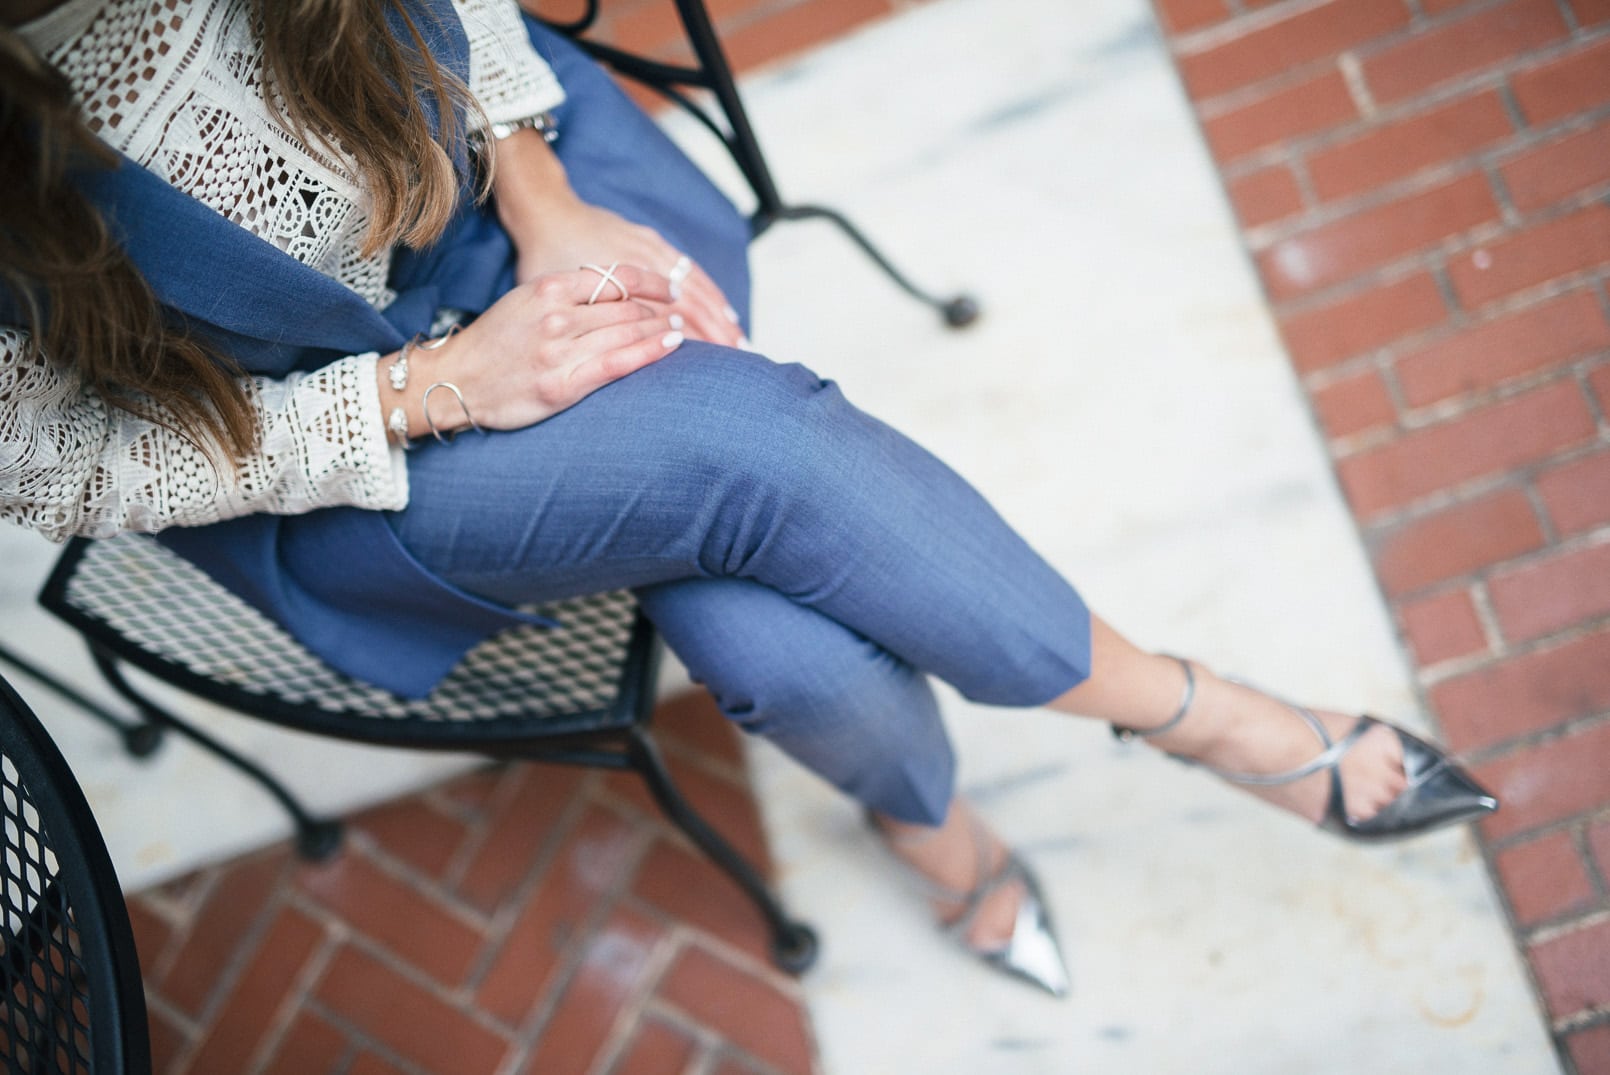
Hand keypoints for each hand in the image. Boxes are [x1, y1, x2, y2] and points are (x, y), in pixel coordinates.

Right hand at [404, 266, 683, 435]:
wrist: (455, 380)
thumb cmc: (494, 342)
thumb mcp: (527, 301)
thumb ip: (568, 294)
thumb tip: (614, 290)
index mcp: (549, 289)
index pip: (616, 277)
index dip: (652, 282)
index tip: (671, 288)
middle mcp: (557, 315)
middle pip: (628, 305)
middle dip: (661, 309)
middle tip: (684, 313)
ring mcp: (560, 350)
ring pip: (628, 332)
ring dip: (662, 329)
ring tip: (684, 330)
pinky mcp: (563, 384)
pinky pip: (619, 363)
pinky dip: (651, 351)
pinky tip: (671, 345)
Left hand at [489, 130, 744, 348]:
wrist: (546, 211)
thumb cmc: (544, 258)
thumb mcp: (557, 293)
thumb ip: (579, 318)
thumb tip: (601, 353)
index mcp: (617, 281)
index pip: (662, 319)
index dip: (686, 344)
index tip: (707, 370)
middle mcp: (640, 264)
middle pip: (688, 304)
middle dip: (715, 335)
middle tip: (736, 363)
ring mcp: (650, 250)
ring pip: (694, 288)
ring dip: (719, 317)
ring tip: (739, 343)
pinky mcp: (653, 242)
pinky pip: (689, 271)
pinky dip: (710, 292)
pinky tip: (724, 310)